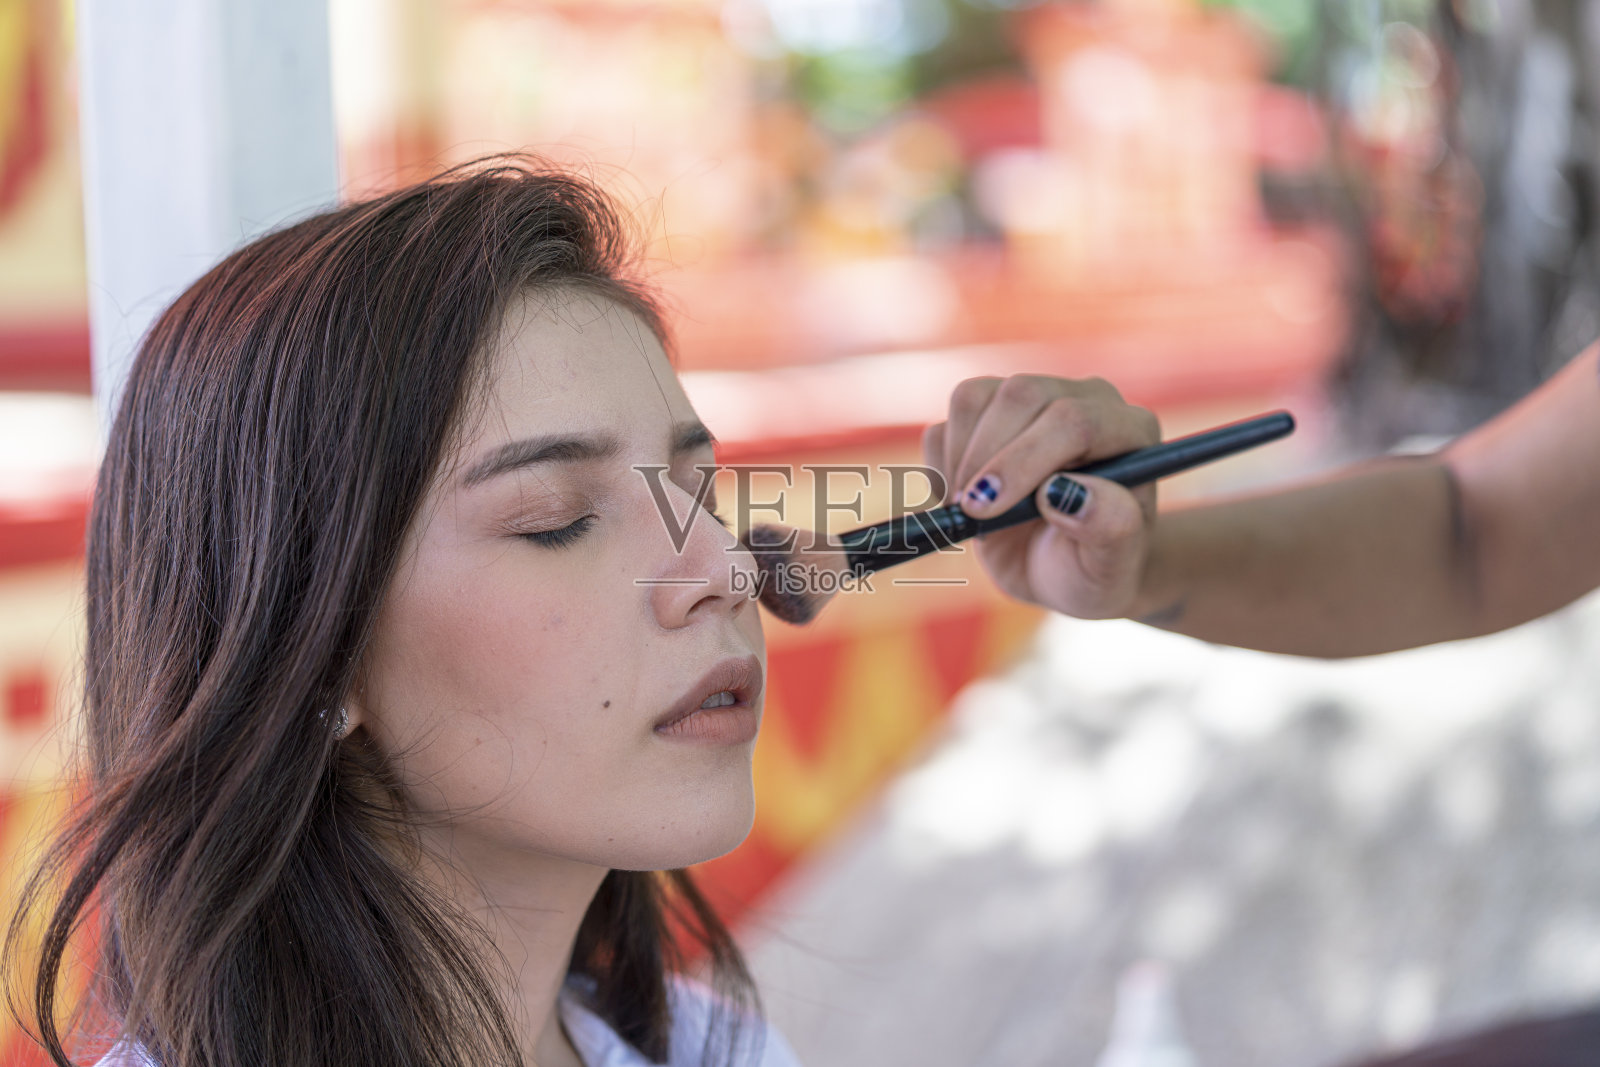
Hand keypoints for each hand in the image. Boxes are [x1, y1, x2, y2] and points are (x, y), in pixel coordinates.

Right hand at [922, 375, 1159, 618]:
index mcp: (1129, 431)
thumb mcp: (1110, 568)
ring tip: (972, 510)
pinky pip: (953, 414)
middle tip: (970, 513)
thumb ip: (1108, 529)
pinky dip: (943, 458)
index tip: (986, 508)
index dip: (1024, 460)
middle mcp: (1084, 401)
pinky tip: (964, 497)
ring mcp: (1037, 397)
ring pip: (976, 396)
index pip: (1075, 421)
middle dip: (985, 458)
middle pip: (1021, 395)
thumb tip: (1068, 492)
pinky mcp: (995, 407)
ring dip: (959, 457)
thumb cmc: (1095, 567)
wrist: (1066, 565)